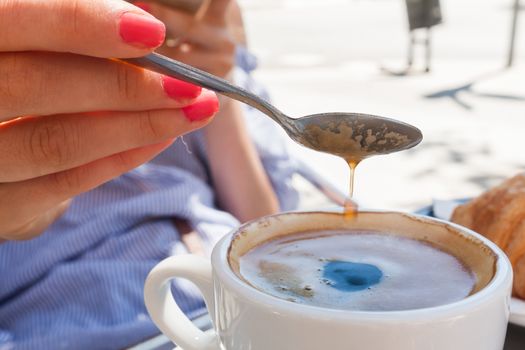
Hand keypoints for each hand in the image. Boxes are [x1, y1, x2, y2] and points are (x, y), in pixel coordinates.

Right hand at [0, 0, 218, 239]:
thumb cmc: (20, 70)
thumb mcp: (32, 35)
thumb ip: (68, 26)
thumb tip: (141, 24)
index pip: (11, 20)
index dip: (78, 23)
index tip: (150, 32)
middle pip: (34, 87)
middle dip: (123, 86)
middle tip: (188, 86)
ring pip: (54, 143)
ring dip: (135, 127)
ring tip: (190, 112)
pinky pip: (61, 185)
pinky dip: (118, 159)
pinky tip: (161, 137)